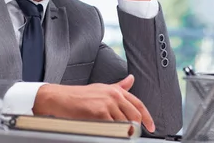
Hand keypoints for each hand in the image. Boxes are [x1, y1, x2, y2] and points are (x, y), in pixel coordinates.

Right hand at [32, 75, 155, 132]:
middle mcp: (114, 95)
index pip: (138, 104)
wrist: (61, 98)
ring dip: (125, 132)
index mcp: (116, 90)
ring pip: (125, 123)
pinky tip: (110, 133)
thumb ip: (119, 86)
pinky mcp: (100, 113)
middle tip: (133, 134)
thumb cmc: (79, 95)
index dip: (147, 117)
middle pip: (135, 115)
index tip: (151, 127)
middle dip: (137, 128)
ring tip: (119, 134)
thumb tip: (131, 79)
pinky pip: (113, 127)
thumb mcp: (102, 87)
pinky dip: (114, 133)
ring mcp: (107, 103)